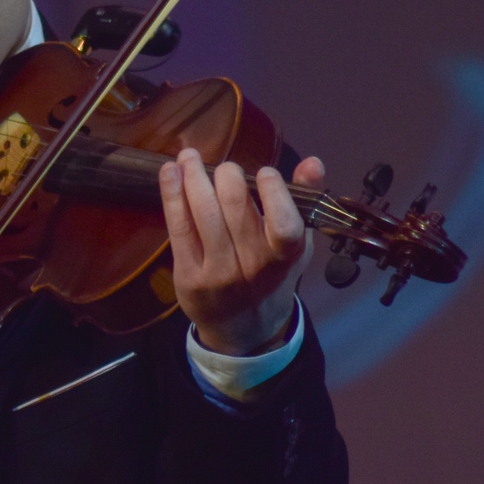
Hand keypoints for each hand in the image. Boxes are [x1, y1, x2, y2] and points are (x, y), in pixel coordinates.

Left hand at [158, 148, 323, 355]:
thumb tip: (314, 162)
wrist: (244, 328)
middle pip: (235, 209)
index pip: (284, 225)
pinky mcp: (189, 277)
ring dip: (194, 177)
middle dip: (227, 176)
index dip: (274, 193)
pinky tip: (170, 172)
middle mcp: (253, 268)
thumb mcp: (297, 244)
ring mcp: (219, 274)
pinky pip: (179, 227)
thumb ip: (305, 200)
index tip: (265, 172)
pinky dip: (172, 194)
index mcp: (285, 257)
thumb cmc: (272, 275)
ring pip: (204, 214)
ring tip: (189, 155)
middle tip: (225, 167)